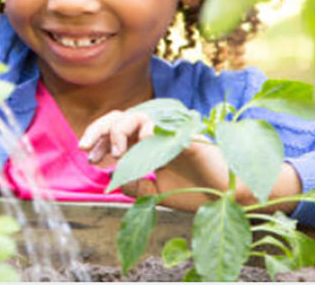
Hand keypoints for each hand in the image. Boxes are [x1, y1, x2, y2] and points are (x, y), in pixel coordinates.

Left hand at [78, 109, 228, 211]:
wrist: (229, 198)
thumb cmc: (198, 191)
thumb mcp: (158, 192)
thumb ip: (135, 184)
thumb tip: (111, 178)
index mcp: (148, 144)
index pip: (116, 132)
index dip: (98, 140)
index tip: (88, 157)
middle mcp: (156, 134)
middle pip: (120, 118)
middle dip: (98, 130)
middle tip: (85, 148)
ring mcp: (171, 133)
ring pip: (137, 117)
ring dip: (119, 132)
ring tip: (116, 152)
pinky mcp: (187, 137)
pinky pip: (164, 127)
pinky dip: (150, 131)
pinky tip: (142, 142)